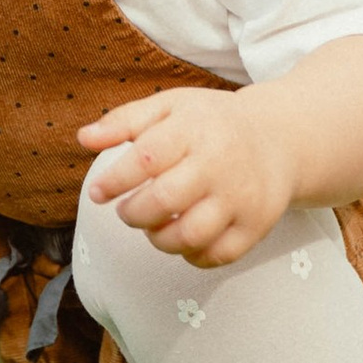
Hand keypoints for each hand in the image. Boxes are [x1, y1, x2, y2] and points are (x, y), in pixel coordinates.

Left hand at [76, 84, 297, 269]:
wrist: (280, 138)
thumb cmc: (212, 122)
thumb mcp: (170, 106)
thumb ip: (124, 121)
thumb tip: (82, 139)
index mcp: (194, 129)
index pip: (146, 159)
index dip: (115, 180)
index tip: (98, 193)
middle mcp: (220, 163)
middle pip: (165, 201)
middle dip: (133, 214)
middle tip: (127, 212)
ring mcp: (241, 197)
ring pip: (190, 235)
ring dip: (159, 239)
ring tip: (153, 226)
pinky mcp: (257, 225)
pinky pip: (217, 255)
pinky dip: (192, 255)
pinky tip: (183, 239)